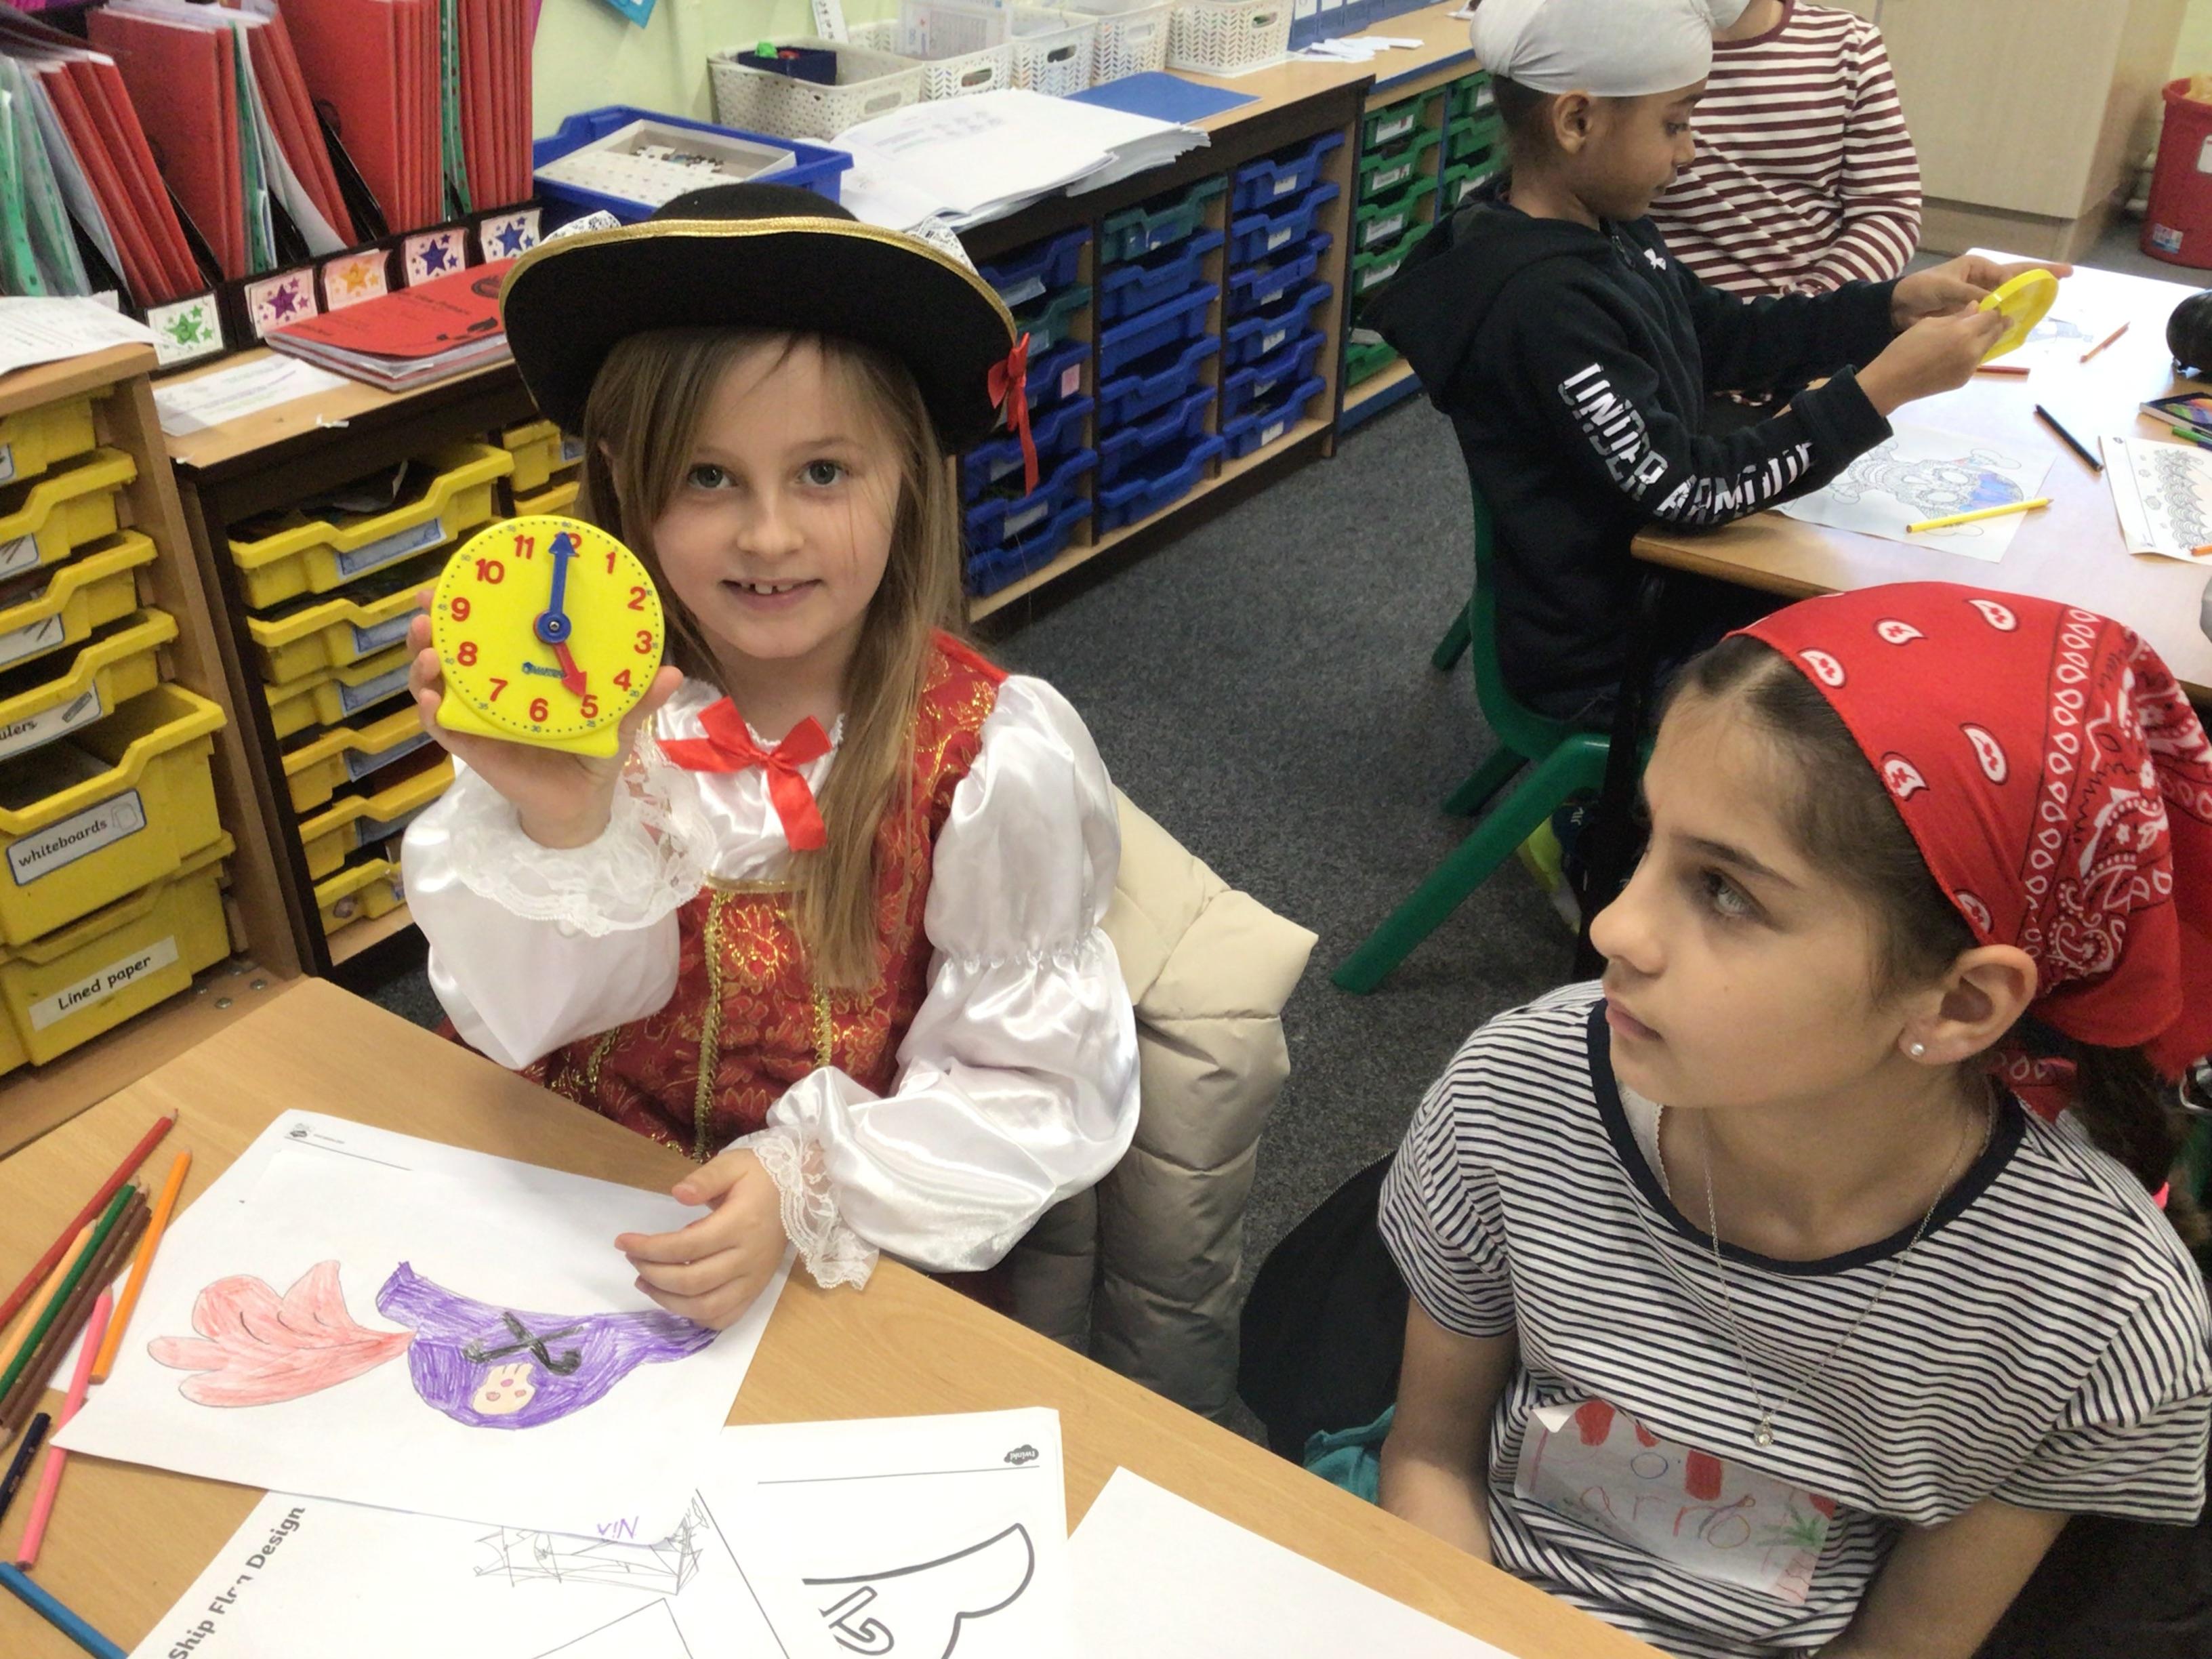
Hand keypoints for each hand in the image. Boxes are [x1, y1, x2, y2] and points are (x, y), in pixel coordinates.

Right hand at [406, 591, 682, 848]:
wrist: (582, 802)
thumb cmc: (595, 751)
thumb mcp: (618, 719)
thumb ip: (639, 698)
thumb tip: (671, 672)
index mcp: (522, 672)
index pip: (489, 634)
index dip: (468, 608)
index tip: (455, 581)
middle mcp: (493, 689)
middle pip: (451, 652)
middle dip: (432, 628)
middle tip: (426, 610)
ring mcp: (480, 718)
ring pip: (438, 685)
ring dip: (424, 666)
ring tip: (426, 653)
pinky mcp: (474, 748)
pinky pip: (444, 729)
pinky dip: (431, 713)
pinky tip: (430, 699)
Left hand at [615, 1149, 788, 1329]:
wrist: (801, 1193)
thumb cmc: (761, 1177)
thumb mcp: (733, 1164)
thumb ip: (705, 1178)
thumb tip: (677, 1194)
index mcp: (740, 1224)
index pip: (687, 1246)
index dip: (650, 1248)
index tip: (624, 1242)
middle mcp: (748, 1257)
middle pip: (692, 1281)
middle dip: (652, 1273)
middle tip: (633, 1260)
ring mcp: (754, 1279)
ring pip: (706, 1306)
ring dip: (668, 1301)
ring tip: (645, 1283)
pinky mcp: (756, 1291)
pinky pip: (725, 1318)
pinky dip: (697, 1317)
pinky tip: (677, 1301)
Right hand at [1857, 309, 2007, 415]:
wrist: (1892, 382)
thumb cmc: (1905, 348)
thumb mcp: (1928, 323)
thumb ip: (1956, 316)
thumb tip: (1975, 308)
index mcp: (1964, 332)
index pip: (1992, 316)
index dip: (1994, 310)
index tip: (1992, 307)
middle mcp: (1973, 350)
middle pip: (1996, 332)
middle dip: (1998, 324)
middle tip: (1996, 319)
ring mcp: (1970, 367)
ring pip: (1987, 348)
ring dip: (1984, 339)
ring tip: (1974, 335)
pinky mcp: (1964, 379)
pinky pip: (1974, 362)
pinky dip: (1971, 354)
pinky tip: (1956, 354)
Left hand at [1891, 254, 2071, 328]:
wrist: (1898, 308)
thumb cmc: (1922, 289)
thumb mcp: (1948, 288)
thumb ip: (1974, 296)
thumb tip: (1997, 305)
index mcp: (1979, 267)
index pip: (2014, 270)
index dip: (2038, 272)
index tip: (2060, 275)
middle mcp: (1983, 282)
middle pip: (2017, 282)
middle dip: (2040, 281)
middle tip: (2066, 277)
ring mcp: (1979, 300)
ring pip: (2007, 303)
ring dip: (2023, 306)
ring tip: (2045, 308)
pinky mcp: (1971, 315)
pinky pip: (1992, 319)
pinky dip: (2003, 323)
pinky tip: (2016, 329)